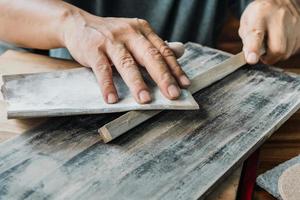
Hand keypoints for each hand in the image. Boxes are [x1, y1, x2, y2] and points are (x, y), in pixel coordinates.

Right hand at [61, 11, 189, 103]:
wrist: (78, 24)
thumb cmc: (111, 35)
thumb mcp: (135, 35)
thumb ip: (155, 45)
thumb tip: (180, 51)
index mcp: (142, 30)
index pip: (163, 51)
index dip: (175, 69)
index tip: (184, 85)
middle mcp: (129, 33)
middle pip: (150, 56)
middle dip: (163, 77)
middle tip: (172, 95)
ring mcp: (111, 40)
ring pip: (127, 63)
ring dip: (137, 83)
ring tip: (145, 100)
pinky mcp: (93, 49)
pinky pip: (102, 69)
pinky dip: (108, 85)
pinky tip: (112, 98)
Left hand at [239, 0, 299, 64]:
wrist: (278, 0)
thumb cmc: (260, 14)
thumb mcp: (246, 24)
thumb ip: (247, 42)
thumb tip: (251, 58)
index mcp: (260, 15)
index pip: (256, 35)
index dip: (253, 49)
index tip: (251, 59)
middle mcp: (279, 17)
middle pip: (278, 49)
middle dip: (269, 58)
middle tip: (263, 54)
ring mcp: (293, 22)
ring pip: (287, 52)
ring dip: (277, 54)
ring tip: (271, 44)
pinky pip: (294, 49)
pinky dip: (286, 50)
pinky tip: (280, 41)